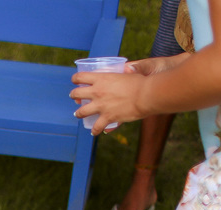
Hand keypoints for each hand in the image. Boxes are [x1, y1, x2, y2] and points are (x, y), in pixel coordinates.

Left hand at [70, 53, 190, 133]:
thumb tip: (128, 67)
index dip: (75, 79)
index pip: (80, 77)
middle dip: (74, 95)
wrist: (146, 95)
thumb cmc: (140, 82)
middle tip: (75, 97)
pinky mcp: (107, 117)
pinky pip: (96, 127)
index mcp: (101, 79)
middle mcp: (97, 92)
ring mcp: (101, 106)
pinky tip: (94, 131)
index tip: (75, 81)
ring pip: (81, 112)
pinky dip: (95, 130)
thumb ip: (125, 71)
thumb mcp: (128, 73)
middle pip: (77, 94)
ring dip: (78, 113)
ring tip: (78, 114)